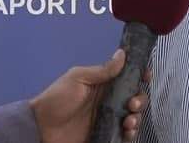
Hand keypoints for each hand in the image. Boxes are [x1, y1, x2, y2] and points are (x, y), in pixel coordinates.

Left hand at [30, 49, 151, 142]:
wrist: (41, 127)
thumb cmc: (57, 99)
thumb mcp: (78, 79)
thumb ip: (101, 70)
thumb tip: (122, 54)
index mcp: (102, 84)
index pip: (127, 77)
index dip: (139, 74)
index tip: (146, 75)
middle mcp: (108, 101)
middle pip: (134, 97)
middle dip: (140, 99)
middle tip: (132, 104)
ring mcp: (107, 119)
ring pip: (133, 116)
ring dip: (137, 117)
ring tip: (129, 120)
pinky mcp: (105, 135)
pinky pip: (124, 135)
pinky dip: (131, 134)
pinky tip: (127, 131)